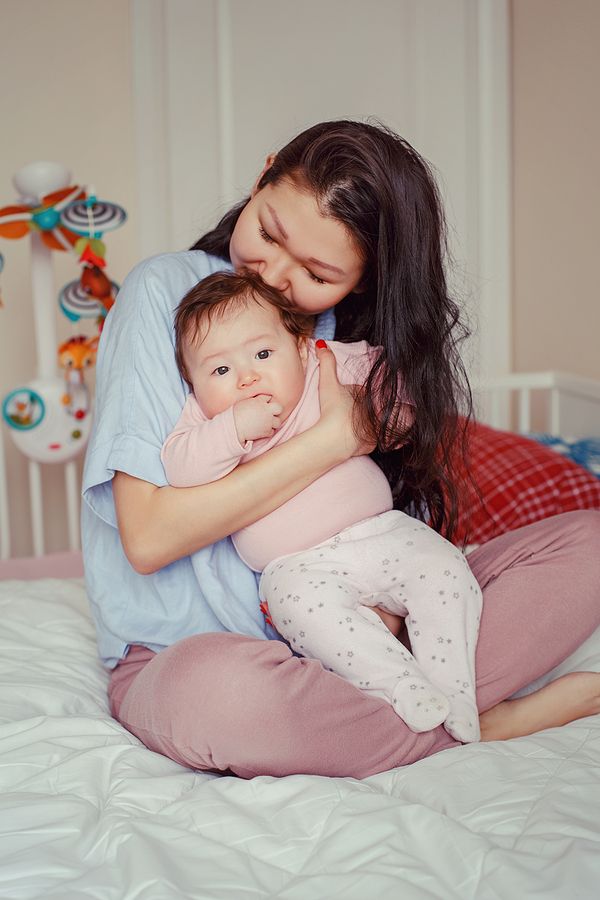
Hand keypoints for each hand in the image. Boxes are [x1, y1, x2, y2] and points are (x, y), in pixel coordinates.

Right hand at [233, 395, 282, 442]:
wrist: (233, 427)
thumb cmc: (234, 414)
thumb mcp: (243, 402)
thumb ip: (253, 400)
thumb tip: (255, 400)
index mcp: (260, 400)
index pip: (269, 397)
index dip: (266, 401)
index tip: (261, 405)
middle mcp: (267, 410)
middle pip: (279, 408)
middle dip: (275, 410)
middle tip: (268, 414)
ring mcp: (268, 421)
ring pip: (278, 422)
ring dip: (273, 423)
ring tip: (264, 424)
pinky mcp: (267, 431)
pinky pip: (272, 432)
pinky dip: (267, 432)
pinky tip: (260, 431)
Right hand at [315, 340, 375, 460]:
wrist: (334, 438)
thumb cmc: (332, 410)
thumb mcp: (327, 383)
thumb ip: (326, 362)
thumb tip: (321, 343)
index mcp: (366, 393)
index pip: (364, 390)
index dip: (357, 393)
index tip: (350, 398)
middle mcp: (375, 409)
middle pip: (376, 405)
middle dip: (375, 405)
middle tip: (361, 410)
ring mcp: (375, 427)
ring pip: (382, 422)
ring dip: (381, 422)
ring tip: (377, 423)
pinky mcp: (373, 444)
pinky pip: (381, 440)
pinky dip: (377, 439)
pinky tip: (372, 439)